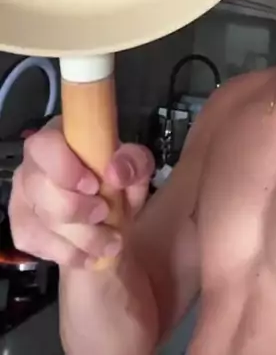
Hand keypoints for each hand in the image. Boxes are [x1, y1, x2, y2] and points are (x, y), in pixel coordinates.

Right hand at [9, 117, 154, 268]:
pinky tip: (90, 254)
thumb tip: (116, 171)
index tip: (94, 185)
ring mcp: (23, 197)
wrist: (110, 217)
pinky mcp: (22, 227)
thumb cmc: (118, 181)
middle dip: (77, 209)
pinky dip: (69, 254)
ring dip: (80, 238)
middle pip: (39, 188)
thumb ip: (134, 162)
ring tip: (110, 242)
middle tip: (105, 213)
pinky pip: (37, 244)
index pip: (44, 146)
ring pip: (41, 221)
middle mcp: (33, 164)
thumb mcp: (137, 167)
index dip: (65, 168)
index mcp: (59, 137)